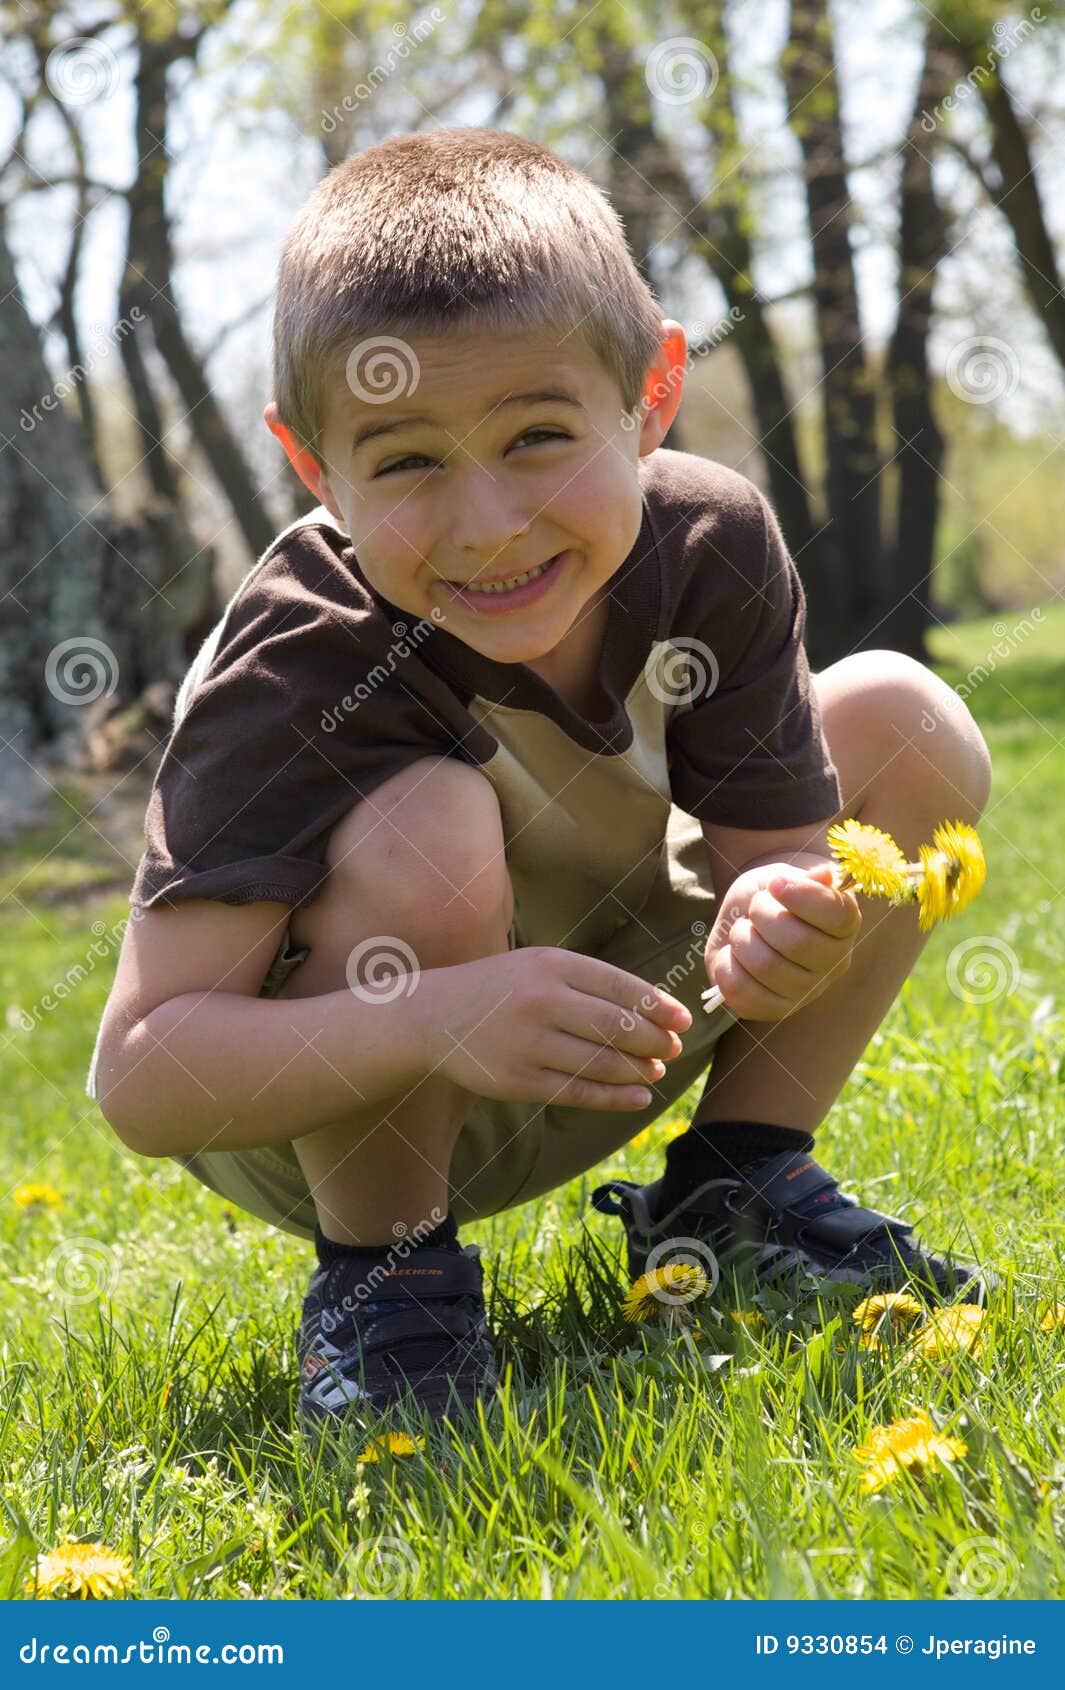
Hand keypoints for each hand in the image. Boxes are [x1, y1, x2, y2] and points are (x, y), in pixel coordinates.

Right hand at [426, 946, 692, 1110]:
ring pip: (602, 1063)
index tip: (682, 1020)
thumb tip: (654, 1006)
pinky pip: (578, 1092)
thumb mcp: (540, 965)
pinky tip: (638, 1097)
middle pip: (616, 1026)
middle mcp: (541, 1001)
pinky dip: (615, 1098)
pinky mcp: (518, 1081)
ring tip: (656, 1071)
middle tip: (672, 1048)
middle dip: (654, 1041)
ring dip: (638, 1071)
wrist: (434, 1017)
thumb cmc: (500, 988)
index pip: (620, 986)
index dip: (658, 1006)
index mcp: (552, 965)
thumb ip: (589, 980)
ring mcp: (528, 1043)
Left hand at [705, 860, 860, 1020]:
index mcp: (846, 925)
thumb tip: (826, 875)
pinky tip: (732, 954)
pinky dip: (726, 965)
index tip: (775, 883)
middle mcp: (834, 963)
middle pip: (796, 942)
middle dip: (763, 914)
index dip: (800, 896)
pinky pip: (740, 991)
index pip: (835, 915)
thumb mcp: (787, 875)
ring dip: (742, 938)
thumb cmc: (775, 894)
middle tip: (755, 906)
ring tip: (743, 929)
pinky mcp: (773, 1009)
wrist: (751, 916)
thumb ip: (807, 877)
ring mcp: (806, 991)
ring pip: (765, 966)